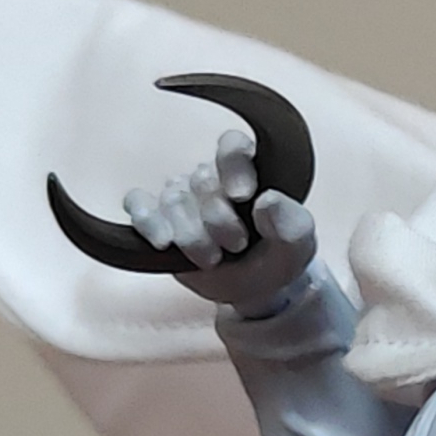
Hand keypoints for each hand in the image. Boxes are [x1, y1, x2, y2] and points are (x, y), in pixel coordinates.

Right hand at [125, 116, 319, 313]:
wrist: (256, 289)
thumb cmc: (277, 256)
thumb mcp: (297, 244)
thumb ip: (291, 221)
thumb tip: (267, 201)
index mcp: (248, 171)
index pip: (232, 146)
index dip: (234, 166)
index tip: (242, 196)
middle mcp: (210, 178)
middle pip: (202, 182)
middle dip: (219, 221)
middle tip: (237, 245)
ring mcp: (181, 196)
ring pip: (173, 200)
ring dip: (192, 236)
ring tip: (212, 258)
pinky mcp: (157, 216)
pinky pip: (138, 203)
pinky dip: (148, 222)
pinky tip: (164, 242)